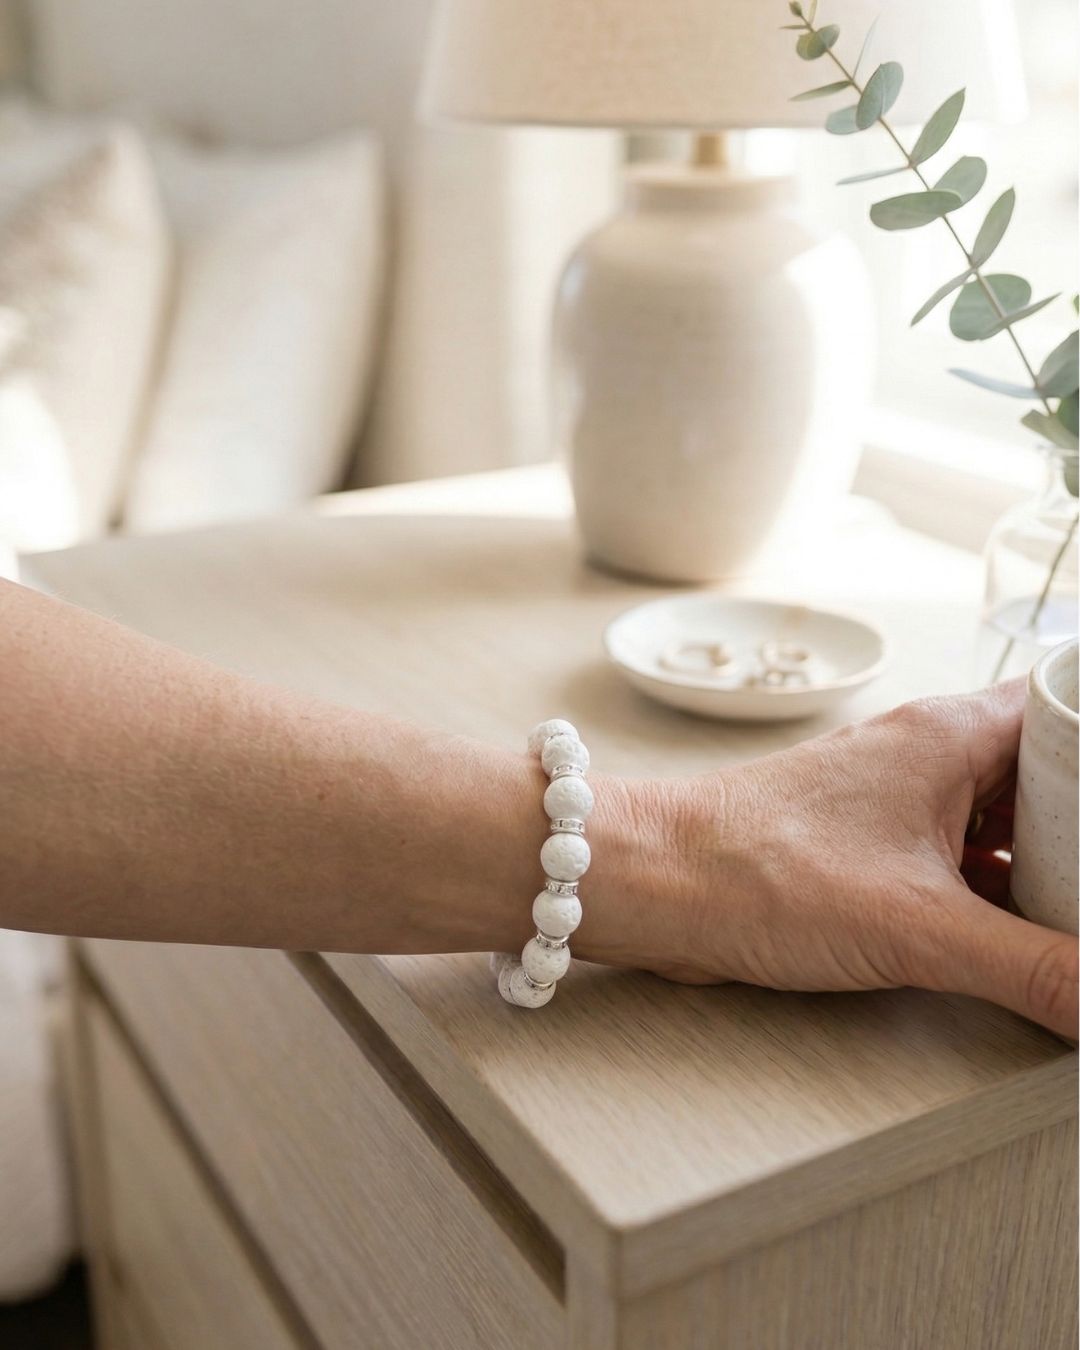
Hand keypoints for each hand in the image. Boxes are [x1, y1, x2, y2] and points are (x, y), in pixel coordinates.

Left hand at [597, 681, 1077, 1039]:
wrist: (649, 883)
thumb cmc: (757, 870)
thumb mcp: (918, 927)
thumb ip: (1033, 969)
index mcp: (954, 737)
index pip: (1072, 713)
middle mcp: (931, 757)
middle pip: (1052, 778)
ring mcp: (900, 805)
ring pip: (1007, 825)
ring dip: (1050, 871)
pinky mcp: (872, 851)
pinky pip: (963, 862)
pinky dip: (1000, 897)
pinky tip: (1028, 940)